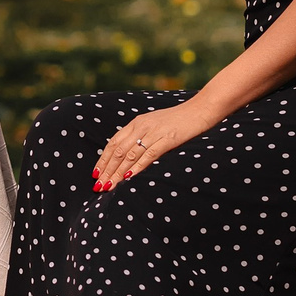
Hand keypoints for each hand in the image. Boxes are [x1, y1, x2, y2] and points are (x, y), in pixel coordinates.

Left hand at [92, 100, 210, 190]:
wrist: (200, 109)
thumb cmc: (179, 119)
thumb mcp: (155, 124)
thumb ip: (141, 135)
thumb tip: (128, 154)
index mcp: (136, 123)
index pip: (113, 143)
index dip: (103, 159)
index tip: (96, 173)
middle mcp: (142, 127)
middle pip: (118, 151)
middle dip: (107, 169)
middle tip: (98, 185)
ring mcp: (154, 132)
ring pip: (130, 155)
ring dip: (118, 172)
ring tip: (109, 186)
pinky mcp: (168, 139)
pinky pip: (149, 155)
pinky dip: (137, 167)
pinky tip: (129, 177)